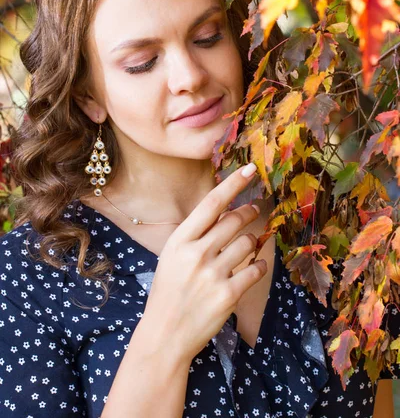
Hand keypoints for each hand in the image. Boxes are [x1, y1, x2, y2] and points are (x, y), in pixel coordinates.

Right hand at [142, 163, 267, 360]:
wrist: (165, 334)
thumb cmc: (169, 292)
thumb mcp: (172, 257)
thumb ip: (195, 235)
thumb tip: (224, 212)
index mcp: (180, 240)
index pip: (212, 203)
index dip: (233, 183)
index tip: (250, 169)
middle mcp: (196, 253)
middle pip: (234, 220)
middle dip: (249, 211)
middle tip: (256, 208)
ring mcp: (213, 274)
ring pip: (248, 243)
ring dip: (253, 241)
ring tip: (248, 245)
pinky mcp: (229, 294)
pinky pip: (256, 269)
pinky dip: (260, 266)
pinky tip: (256, 266)